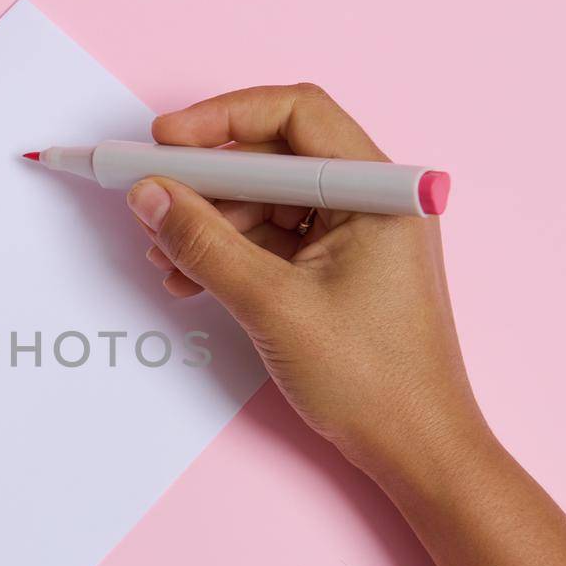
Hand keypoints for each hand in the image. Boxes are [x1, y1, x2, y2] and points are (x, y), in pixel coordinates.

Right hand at [129, 83, 486, 474]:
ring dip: (209, 221)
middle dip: (206, 178)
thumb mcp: (272, 305)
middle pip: (274, 156)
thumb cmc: (374, 381)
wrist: (416, 451)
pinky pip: (272, 238)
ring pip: (266, 200)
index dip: (223, 119)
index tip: (164, 139)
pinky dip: (228, 251)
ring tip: (163, 255)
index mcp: (377, 191)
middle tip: (151, 196)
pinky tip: (189, 277)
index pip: (295, 114)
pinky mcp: (337, 269)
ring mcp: (355, 236)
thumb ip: (204, 243)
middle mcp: (371, 201)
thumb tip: (148, 195)